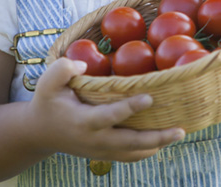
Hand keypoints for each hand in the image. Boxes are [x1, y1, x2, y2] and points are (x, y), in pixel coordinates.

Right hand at [28, 58, 184, 161]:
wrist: (39, 133)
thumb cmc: (47, 102)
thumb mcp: (47, 82)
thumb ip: (62, 69)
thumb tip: (83, 63)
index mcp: (82, 122)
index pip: (109, 117)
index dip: (129, 108)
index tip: (149, 97)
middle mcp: (95, 140)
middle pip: (130, 143)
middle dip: (156, 138)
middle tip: (180, 130)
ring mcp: (101, 150)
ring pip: (133, 153)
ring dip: (157, 145)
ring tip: (179, 133)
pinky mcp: (105, 154)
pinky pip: (130, 156)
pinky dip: (148, 150)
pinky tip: (164, 139)